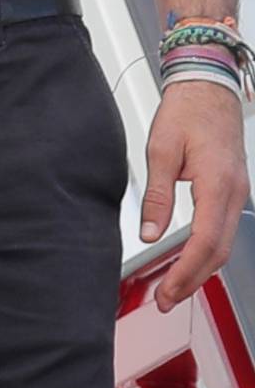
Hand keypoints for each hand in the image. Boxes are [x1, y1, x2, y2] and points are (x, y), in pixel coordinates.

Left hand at [141, 81, 251, 308]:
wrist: (208, 87)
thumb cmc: (187, 111)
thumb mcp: (161, 151)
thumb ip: (156, 196)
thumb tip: (149, 233)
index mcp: (217, 183)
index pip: (205, 243)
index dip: (185, 273)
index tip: (166, 292)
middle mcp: (234, 191)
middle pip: (218, 251)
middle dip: (193, 280)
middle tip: (166, 300)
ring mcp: (238, 191)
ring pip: (225, 243)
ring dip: (201, 269)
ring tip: (175, 287)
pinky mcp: (233, 190)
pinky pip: (225, 229)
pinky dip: (209, 251)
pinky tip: (191, 261)